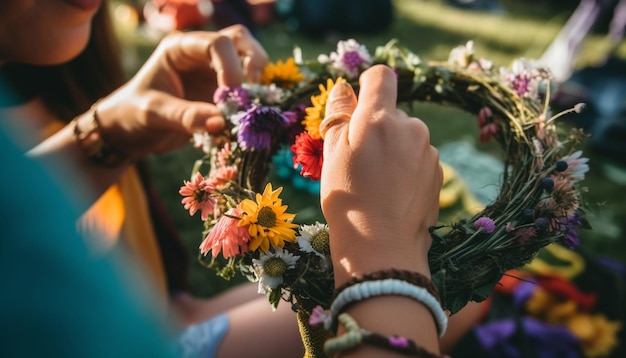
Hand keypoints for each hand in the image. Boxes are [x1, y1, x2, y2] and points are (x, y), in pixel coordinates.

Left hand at [96, 25, 266, 160]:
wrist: (128, 132)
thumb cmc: (133, 115)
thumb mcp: (154, 114)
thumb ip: (186, 116)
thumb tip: (221, 123)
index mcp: (180, 48)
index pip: (217, 44)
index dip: (231, 67)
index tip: (230, 97)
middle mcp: (200, 54)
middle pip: (240, 40)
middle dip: (253, 61)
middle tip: (251, 92)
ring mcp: (213, 72)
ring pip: (249, 58)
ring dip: (256, 78)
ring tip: (250, 103)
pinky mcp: (221, 92)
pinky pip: (246, 87)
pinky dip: (253, 98)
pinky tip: (246, 115)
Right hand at [320, 65, 442, 285]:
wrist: (382, 246)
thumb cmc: (348, 196)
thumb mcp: (333, 152)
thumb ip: (339, 114)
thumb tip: (344, 88)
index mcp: (380, 117)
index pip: (381, 77)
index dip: (367, 86)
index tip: (356, 107)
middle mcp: (411, 127)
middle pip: (392, 112)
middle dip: (376, 128)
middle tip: (358, 162)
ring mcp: (429, 151)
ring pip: (406, 138)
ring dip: (392, 150)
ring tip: (376, 183)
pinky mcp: (439, 174)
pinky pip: (418, 160)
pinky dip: (406, 169)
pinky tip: (393, 194)